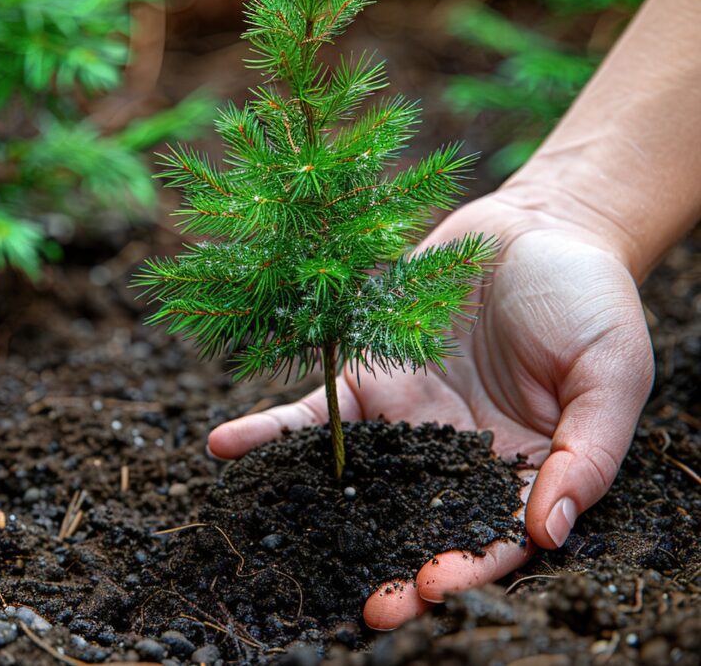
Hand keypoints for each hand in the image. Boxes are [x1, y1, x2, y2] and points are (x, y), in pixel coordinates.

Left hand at [207, 189, 654, 629]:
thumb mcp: (612, 375)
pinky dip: (271, 432)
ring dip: (315, 512)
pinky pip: (315, 414)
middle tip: (363, 609)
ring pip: (357, 482)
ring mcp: (406, 423)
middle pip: (417, 526)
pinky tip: (225, 446)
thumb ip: (588, 453)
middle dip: (388, 567)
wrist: (538, 227)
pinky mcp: (366, 381)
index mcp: (521, 471)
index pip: (492, 538)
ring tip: (276, 539)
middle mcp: (456, 458)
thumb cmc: (589, 301)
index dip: (465, 568)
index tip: (430, 587)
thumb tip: (551, 532)